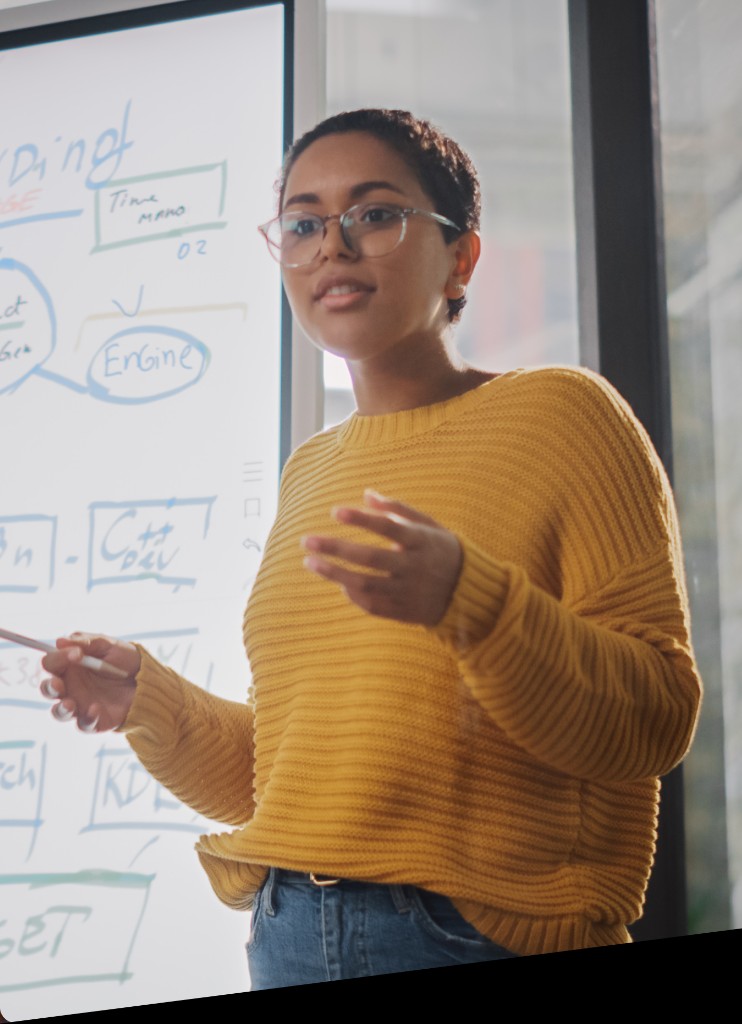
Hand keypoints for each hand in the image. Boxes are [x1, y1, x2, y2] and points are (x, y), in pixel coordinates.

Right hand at [40, 633, 139, 733]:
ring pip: (59, 712)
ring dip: (61, 709)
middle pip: (48, 689)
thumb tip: (59, 641)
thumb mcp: (108, 645)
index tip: (76, 653)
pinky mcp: (94, 721)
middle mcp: (71, 687)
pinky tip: (96, 708)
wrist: (148, 679)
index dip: (58, 658)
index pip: (51, 663)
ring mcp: (81, 705)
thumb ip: (86, 642)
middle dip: (49, 687)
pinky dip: (88, 718)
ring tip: (69, 703)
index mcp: (70, 666)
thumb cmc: (125, 660)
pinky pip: (85, 724)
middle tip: (58, 683)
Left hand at [302, 489, 462, 625]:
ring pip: (364, 584)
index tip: (334, 511)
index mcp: (421, 541)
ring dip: (334, 573)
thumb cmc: (442, 550)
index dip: (361, 519)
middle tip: (307, 540)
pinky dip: (352, 594)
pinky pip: (371, 605)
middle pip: (369, 557)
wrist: (469, 592)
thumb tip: (366, 494)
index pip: (388, 527)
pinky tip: (339, 582)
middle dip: (335, 548)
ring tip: (310, 562)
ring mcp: (408, 591)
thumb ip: (399, 509)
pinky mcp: (403, 612)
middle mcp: (414, 567)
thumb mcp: (429, 525)